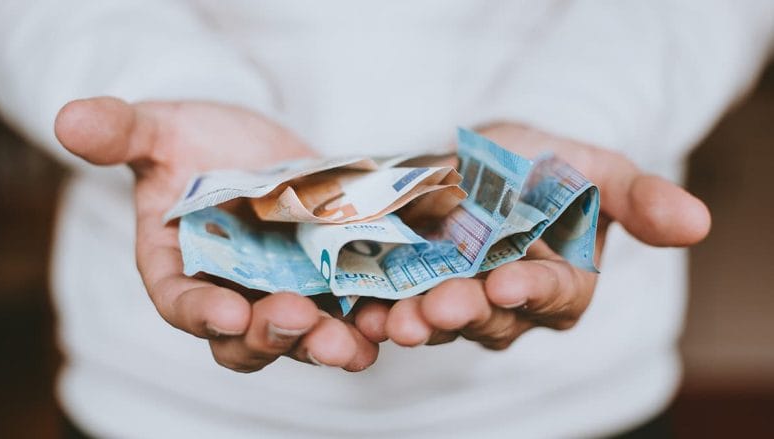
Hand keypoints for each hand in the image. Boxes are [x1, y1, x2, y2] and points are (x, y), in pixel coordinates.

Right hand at [55, 97, 378, 371]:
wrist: (251, 143)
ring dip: (326, 345)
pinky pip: (346, 311)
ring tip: (351, 344)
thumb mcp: (160, 130)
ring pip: (301, 337)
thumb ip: (121, 131)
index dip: (199, 312)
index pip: (179, 302)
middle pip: (244, 338)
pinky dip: (366, 321)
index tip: (225, 312)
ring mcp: (283, 292)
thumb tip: (69, 120)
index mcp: (178, 269)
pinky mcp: (328, 280)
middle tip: (297, 320)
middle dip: (270, 336)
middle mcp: (230, 294)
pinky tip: (390, 321)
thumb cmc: (194, 140)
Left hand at [370, 123, 710, 348]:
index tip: (508, 282)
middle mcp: (511, 304)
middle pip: (489, 318)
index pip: (554, 296)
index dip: (533, 291)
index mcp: (562, 283)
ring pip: (440, 321)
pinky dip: (378, 309)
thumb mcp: (598, 168)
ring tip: (391, 318)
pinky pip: (398, 304)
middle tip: (435, 308)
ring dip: (415, 321)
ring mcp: (459, 299)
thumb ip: (638, 198)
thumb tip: (698, 224)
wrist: (490, 155)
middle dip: (462, 313)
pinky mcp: (414, 287)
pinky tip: (359, 308)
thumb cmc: (552, 164)